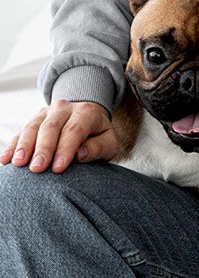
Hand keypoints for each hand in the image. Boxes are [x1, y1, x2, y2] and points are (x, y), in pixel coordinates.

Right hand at [0, 100, 117, 173]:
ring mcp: (47, 112)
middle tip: (36, 169)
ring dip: (24, 146)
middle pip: (51, 127)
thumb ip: (98, 148)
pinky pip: (21, 131)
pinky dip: (13, 145)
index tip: (58, 169)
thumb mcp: (108, 142)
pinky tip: (5, 159)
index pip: (74, 130)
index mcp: (86, 112)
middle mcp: (65, 108)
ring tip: (19, 164)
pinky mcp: (34, 119)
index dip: (65, 149)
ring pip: (33, 126)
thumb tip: (80, 155)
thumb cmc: (98, 135)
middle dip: (43, 148)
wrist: (87, 116)